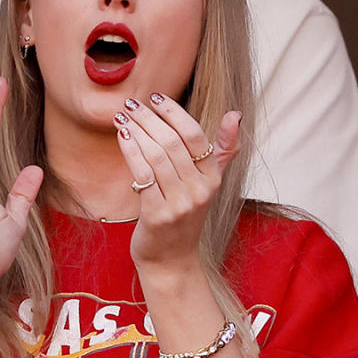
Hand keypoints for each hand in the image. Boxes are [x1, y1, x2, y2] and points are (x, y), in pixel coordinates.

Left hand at [114, 93, 241, 270]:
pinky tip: (122, 137)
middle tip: (131, 104)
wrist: (170, 260)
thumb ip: (223, 150)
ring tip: (121, 117)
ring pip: (156, 156)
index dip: (174, 113)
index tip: (156, 98)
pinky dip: (131, 152)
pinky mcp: (158, 215)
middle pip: (172, 142)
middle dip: (148, 118)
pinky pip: (143, 175)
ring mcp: (180, 204)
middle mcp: (200, 190)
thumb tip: (236, 114)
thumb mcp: (208, 184)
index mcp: (213, 178)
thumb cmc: (184, 217)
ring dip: (136, 131)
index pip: (195, 135)